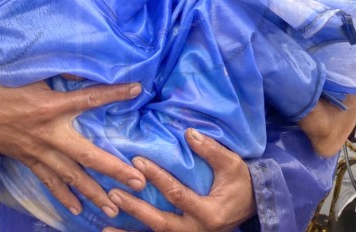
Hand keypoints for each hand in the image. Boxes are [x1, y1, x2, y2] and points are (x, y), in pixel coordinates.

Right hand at [0, 78, 144, 216]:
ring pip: (71, 177)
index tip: (137, 89)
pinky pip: (49, 183)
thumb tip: (83, 69)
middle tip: (138, 181)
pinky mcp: (28, 161)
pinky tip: (78, 209)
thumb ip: (59, 73)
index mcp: (52, 106)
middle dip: (114, 170)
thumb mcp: (30, 72)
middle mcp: (49, 134)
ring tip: (114, 207)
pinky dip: (63, 197)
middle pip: (88, 156)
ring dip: (94, 193)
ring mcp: (38, 152)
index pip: (90, 98)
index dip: (114, 93)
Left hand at [103, 129, 255, 231]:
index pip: (177, 194)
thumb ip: (211, 150)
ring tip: (104, 229)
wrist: (252, 204)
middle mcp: (197, 231)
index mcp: (209, 213)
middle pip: (161, 223)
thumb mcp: (231, 164)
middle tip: (115, 193)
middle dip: (136, 209)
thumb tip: (188, 133)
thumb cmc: (240, 182)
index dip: (157, 178)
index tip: (137, 161)